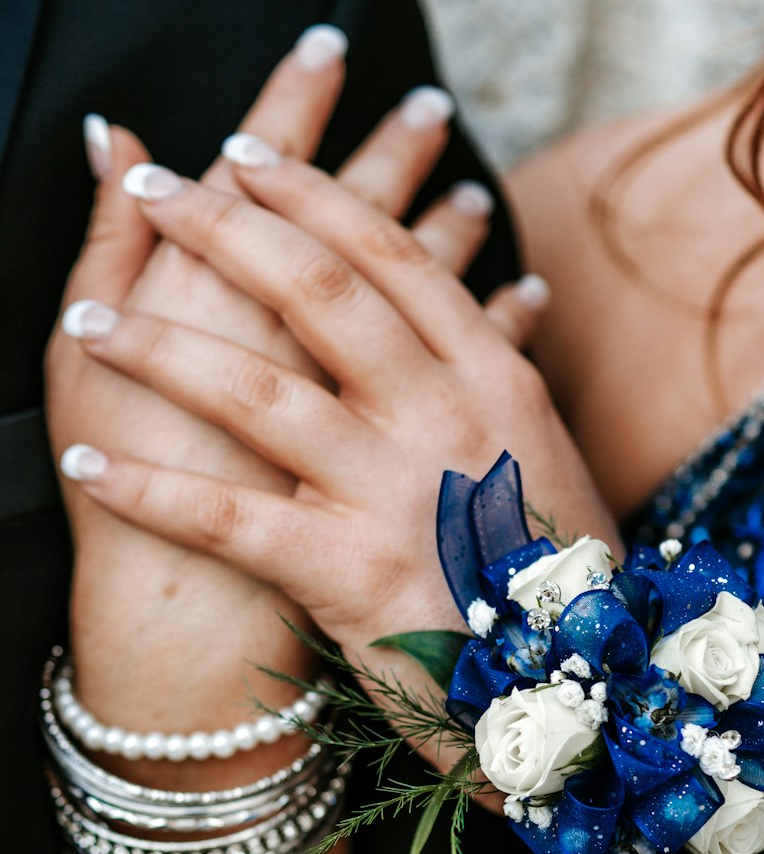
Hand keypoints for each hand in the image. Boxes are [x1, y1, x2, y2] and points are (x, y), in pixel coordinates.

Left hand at [48, 33, 503, 774]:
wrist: (586, 698)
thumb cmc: (560, 577)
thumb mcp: (549, 452)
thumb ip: (504, 370)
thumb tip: (511, 288)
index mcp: (495, 378)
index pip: (390, 254)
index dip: (309, 195)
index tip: (244, 155)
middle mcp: (447, 417)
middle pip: (320, 289)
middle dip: (225, 227)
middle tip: (157, 191)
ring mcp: (398, 492)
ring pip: (259, 389)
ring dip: (159, 347)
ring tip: (90, 322)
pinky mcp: (350, 573)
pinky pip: (227, 518)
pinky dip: (148, 488)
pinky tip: (88, 465)